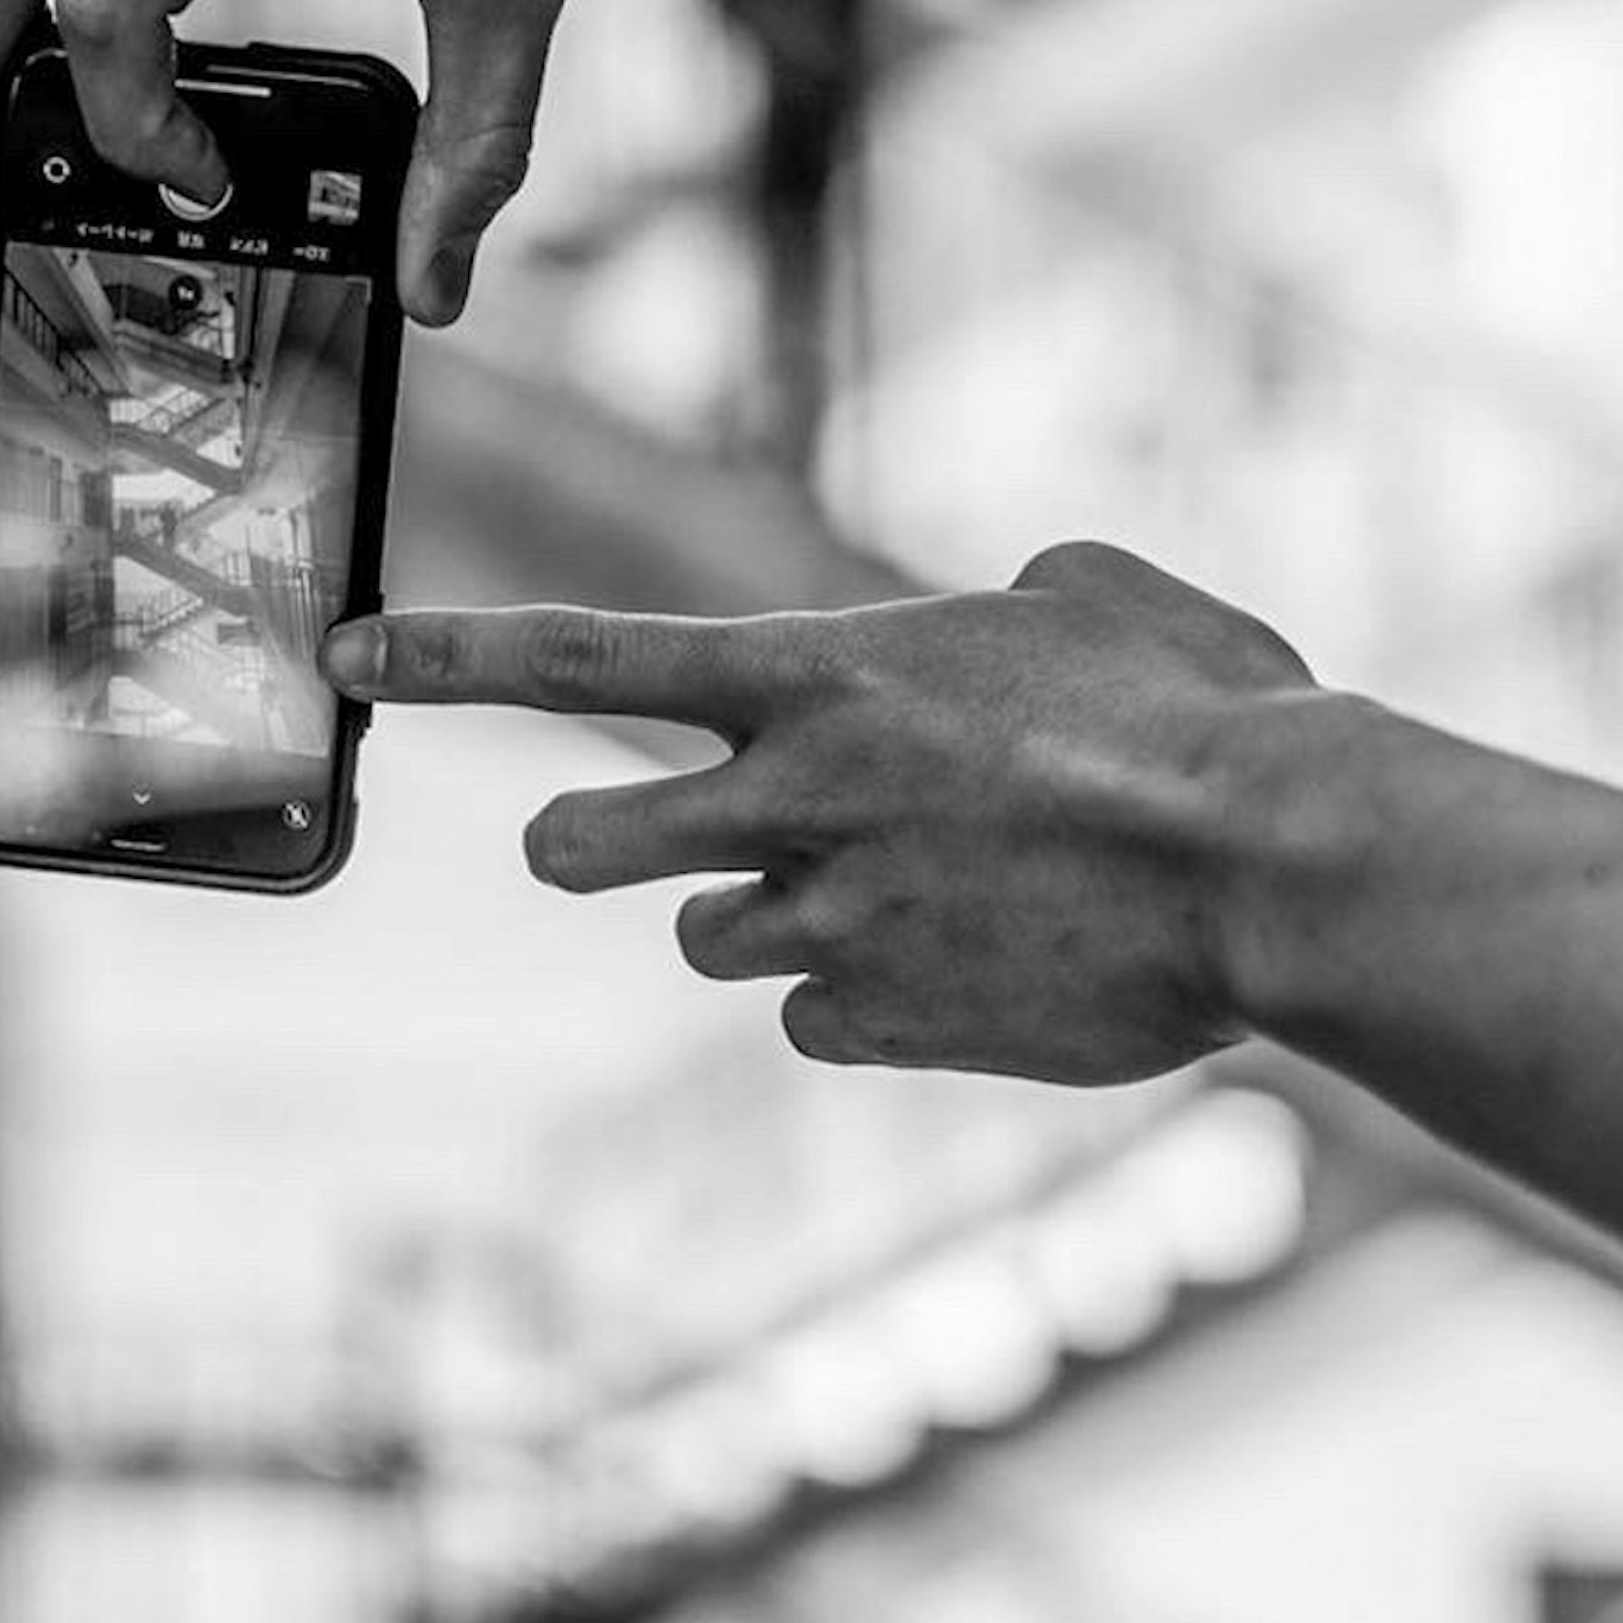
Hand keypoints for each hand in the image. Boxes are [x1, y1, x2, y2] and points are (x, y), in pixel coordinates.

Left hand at [325, 543, 1340, 1081]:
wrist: (1277, 869)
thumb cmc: (1206, 707)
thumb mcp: (1083, 595)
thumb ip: (982, 609)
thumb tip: (994, 626)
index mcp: (818, 671)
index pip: (578, 659)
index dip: (444, 655)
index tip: (346, 652)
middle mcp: (793, 799)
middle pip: (582, 846)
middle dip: (584, 846)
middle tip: (626, 840)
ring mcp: (830, 924)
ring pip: (707, 939)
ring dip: (766, 914)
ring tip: (906, 885)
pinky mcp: (884, 1027)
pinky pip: (811, 1018)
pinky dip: (861, 996)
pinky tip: (966, 958)